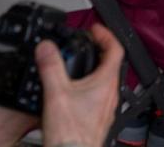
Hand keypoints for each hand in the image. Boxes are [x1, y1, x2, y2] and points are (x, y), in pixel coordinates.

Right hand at [34, 23, 122, 146]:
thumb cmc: (71, 134)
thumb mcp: (56, 94)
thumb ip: (51, 67)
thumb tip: (47, 47)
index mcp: (106, 82)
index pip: (116, 49)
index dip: (106, 34)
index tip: (95, 29)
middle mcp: (111, 94)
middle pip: (112, 63)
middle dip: (99, 50)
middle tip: (87, 43)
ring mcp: (106, 107)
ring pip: (106, 80)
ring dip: (95, 67)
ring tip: (80, 63)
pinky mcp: (99, 118)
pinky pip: (99, 95)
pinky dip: (90, 84)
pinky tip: (75, 91)